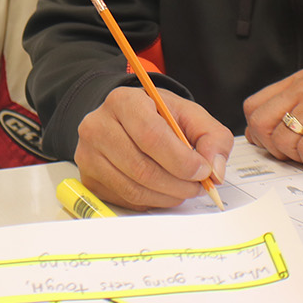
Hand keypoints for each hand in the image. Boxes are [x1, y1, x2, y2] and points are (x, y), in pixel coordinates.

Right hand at [74, 86, 233, 210]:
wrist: (126, 119)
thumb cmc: (158, 117)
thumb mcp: (190, 115)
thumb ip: (212, 138)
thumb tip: (214, 171)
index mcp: (124, 101)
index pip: (151, 136)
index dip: (181, 160)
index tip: (202, 170)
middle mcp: (98, 125)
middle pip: (142, 168)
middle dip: (178, 183)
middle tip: (197, 186)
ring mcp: (89, 154)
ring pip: (133, 188)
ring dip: (167, 196)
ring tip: (183, 188)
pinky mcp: (88, 178)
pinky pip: (125, 200)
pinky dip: (151, 201)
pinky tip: (162, 190)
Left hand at [243, 69, 302, 171]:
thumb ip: (291, 113)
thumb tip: (256, 134)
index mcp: (302, 81)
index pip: (254, 106)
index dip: (258, 132)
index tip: (277, 145)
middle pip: (262, 122)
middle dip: (274, 147)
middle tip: (298, 154)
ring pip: (284, 138)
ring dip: (300, 157)